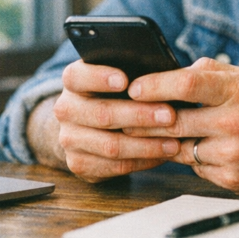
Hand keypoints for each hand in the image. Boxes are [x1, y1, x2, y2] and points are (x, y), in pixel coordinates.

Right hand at [50, 60, 181, 181]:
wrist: (86, 126)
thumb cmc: (113, 94)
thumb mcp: (115, 76)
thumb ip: (130, 71)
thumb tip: (161, 72)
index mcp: (72, 81)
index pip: (78, 76)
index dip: (100, 77)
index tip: (125, 80)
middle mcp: (66, 109)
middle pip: (102, 113)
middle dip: (140, 115)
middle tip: (170, 115)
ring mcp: (69, 139)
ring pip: (110, 145)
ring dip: (146, 145)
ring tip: (173, 142)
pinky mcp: (78, 163)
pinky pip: (115, 166)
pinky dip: (142, 161)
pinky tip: (161, 155)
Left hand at [125, 57, 238, 196]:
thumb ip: (214, 71)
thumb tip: (178, 69)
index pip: (186, 83)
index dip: (154, 85)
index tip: (133, 87)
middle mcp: (235, 121)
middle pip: (174, 120)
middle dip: (146, 119)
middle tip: (128, 114)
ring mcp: (233, 153)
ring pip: (180, 147)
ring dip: (170, 141)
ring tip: (166, 132)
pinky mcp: (232, 179)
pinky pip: (196, 168)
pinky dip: (194, 159)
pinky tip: (205, 150)